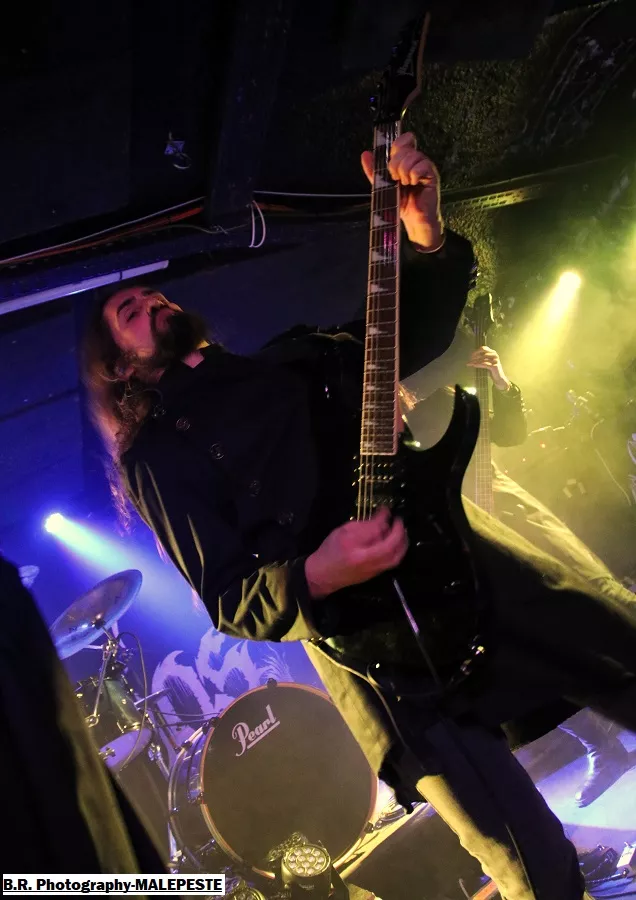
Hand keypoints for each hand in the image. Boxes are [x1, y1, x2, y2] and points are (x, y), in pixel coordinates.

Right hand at [305, 507, 407, 598]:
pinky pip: (392, 562)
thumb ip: (362, 525)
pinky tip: (396, 542)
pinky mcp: (375, 574)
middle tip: (398, 520)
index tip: (386, 509)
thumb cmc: (330, 551)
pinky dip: (397, 551)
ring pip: (395, 557)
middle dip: (399, 532)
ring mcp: (373, 570)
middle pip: (391, 548)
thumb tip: (381, 519)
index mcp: (355, 548)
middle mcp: (366, 561)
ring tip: (401, 531)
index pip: (375, 531)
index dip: (383, 518)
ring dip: (402, 542)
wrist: (322, 575)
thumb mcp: (342, 532)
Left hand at [361, 132, 443, 250]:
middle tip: (395, 178)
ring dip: (404, 171)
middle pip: (404, 148)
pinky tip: (413, 184)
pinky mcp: (432, 176)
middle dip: (395, 164)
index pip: (402, 141)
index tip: (391, 158)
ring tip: (405, 184)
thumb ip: (374, 171)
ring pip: (413, 156)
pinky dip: (414, 175)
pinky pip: (422, 166)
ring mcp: (425, 167)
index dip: (396, 145)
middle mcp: (416, 161)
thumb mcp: (382, 186)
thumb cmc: (400, 204)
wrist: (412, 221)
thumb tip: (365, 154)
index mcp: (405, 161)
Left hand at [467, 346, 510, 390]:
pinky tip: (473, 365)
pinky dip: (478, 364)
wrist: (499, 378)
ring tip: (469, 364)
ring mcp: (495, 360)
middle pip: (482, 353)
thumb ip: (482, 358)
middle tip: (470, 359)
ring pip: (482, 359)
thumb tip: (472, 356)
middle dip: (475, 356)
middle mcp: (494, 355)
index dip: (477, 351)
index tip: (471, 355)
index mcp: (493, 352)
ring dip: (475, 361)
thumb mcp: (487, 362)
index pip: (483, 348)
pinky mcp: (494, 366)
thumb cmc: (492, 370)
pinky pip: (484, 364)